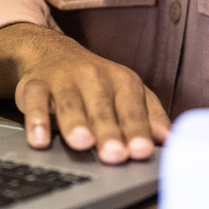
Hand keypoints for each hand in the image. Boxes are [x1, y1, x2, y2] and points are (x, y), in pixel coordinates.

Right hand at [0, 23, 170, 163]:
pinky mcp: (34, 84)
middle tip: (114, 154)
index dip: (137, 130)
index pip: (132, 109)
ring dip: (75, 122)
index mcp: (123, 82)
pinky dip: (36, 119)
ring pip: (69, 101)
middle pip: (102, 107)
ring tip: (81, 143)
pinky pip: (34, 101)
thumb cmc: (98, 84)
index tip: (141, 152)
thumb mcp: (128, 94)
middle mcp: (94, 77)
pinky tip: (39, 139)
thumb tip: (173, 140)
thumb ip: (150, 117)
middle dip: (108, 131)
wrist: (53, 53)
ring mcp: (63, 78)